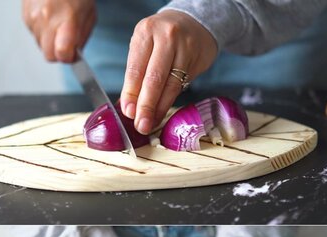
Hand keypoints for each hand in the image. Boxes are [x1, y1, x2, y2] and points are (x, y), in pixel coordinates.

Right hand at [22, 0, 95, 61]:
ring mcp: (33, 19)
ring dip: (49, 41)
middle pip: (48, 55)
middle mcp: (46, 20)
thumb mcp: (88, 13)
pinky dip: (42, 31)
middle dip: (57, 53)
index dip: (67, 58)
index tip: (71, 55)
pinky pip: (34, 35)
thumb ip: (81, 37)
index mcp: (65, 19)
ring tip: (57, 23)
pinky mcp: (25, 18)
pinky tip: (49, 18)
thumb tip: (74, 55)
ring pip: (40, 46)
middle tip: (66, 43)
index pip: (61, 53)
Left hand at [120, 10, 217, 134]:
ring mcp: (186, 47)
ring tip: (150, 123)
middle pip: (154, 78)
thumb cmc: (160, 39)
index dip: (131, 94)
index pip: (136, 68)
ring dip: (159, 108)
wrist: (193, 22)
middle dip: (146, 105)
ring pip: (171, 84)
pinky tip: (162, 112)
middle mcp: (167, 37)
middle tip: (141, 125)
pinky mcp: (199, 58)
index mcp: (146, 32)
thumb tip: (128, 107)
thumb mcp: (143, 47)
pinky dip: (170, 101)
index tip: (128, 112)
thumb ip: (136, 74)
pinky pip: (182, 85)